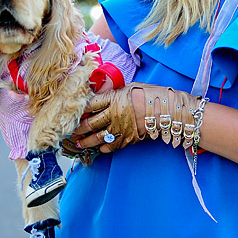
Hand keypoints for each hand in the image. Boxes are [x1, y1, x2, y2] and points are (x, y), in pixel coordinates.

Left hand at [65, 82, 202, 157]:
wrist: (166, 109)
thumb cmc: (150, 94)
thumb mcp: (130, 87)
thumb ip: (115, 93)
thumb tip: (105, 94)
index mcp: (113, 98)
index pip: (91, 104)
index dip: (81, 109)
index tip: (74, 113)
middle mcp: (113, 113)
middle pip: (90, 122)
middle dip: (79, 129)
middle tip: (70, 133)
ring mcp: (120, 127)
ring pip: (98, 136)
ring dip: (87, 141)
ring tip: (79, 144)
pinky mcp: (128, 137)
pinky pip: (112, 145)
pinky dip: (105, 148)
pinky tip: (99, 149)